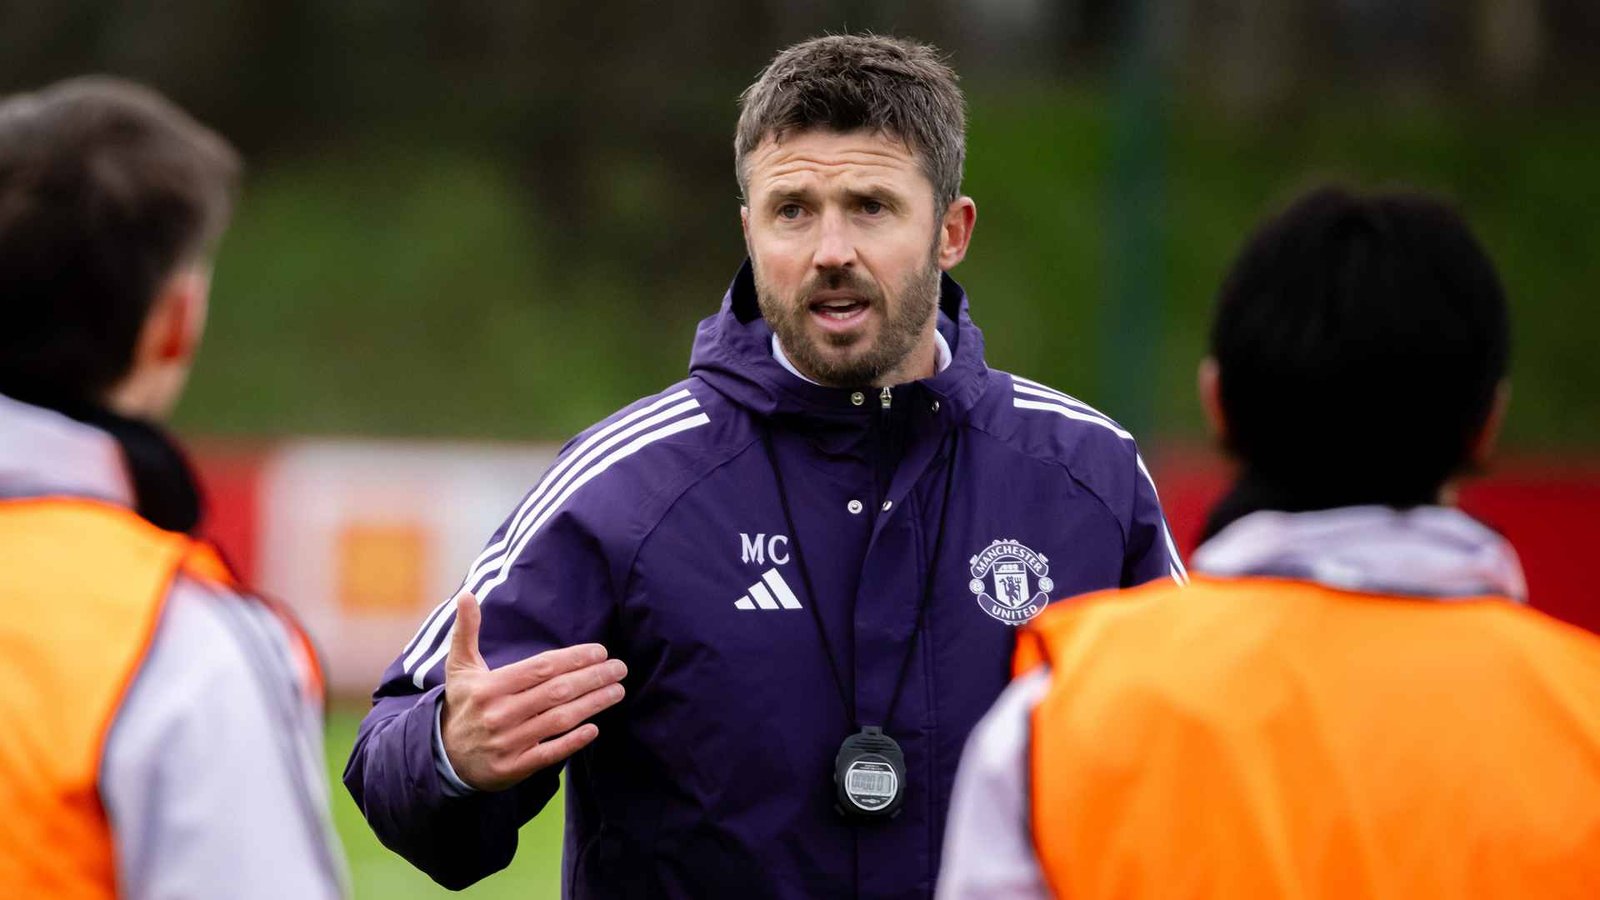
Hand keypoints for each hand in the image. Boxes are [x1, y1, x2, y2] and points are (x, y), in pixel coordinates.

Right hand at [440, 591, 626, 790]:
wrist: (445, 757)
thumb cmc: (463, 704)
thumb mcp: (459, 667)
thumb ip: (466, 631)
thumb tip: (466, 594)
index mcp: (489, 687)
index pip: (540, 668)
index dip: (573, 658)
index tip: (600, 651)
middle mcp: (499, 714)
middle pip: (556, 692)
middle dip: (593, 678)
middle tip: (619, 668)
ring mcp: (508, 743)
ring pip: (559, 720)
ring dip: (593, 704)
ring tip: (617, 691)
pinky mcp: (514, 768)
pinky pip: (550, 753)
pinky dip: (573, 741)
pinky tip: (594, 728)